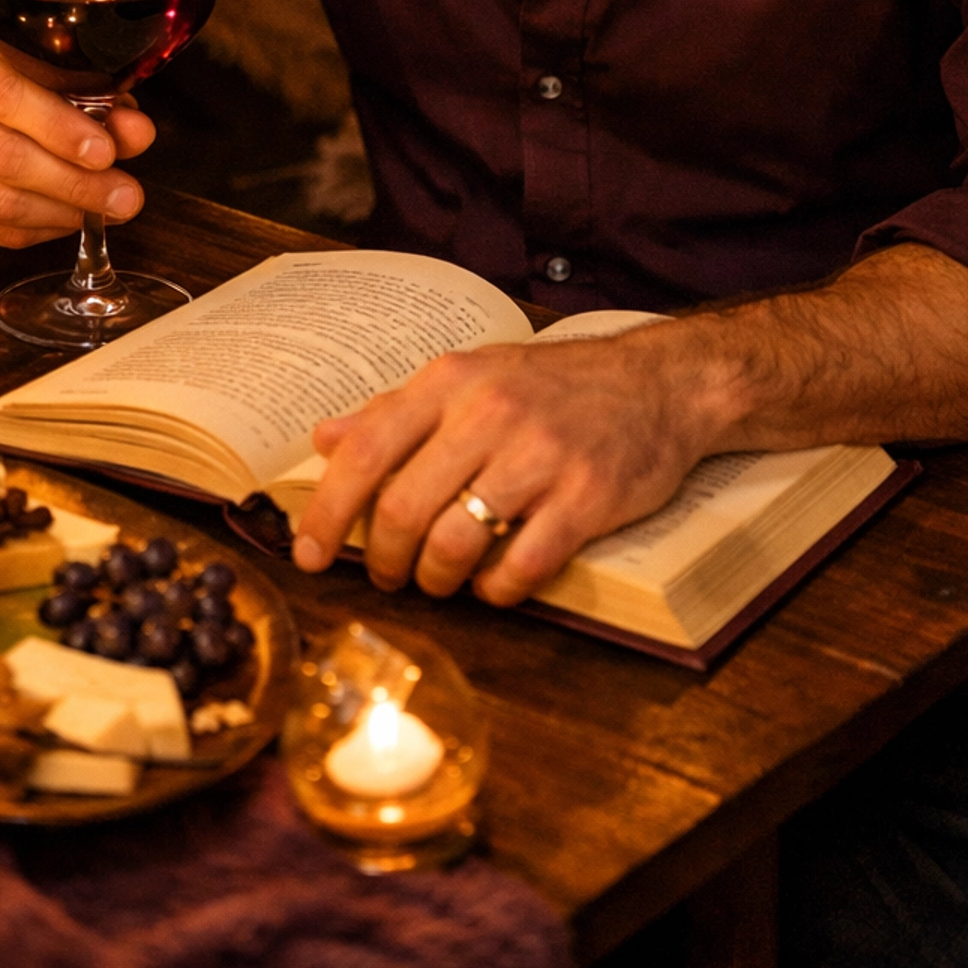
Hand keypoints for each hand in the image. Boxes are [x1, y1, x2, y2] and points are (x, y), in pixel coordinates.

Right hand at [0, 19, 155, 247]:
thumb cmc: (20, 77)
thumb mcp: (61, 74)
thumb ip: (101, 101)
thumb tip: (139, 134)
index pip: (7, 96)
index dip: (60, 130)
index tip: (106, 154)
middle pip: (2, 155)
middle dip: (73, 182)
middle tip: (125, 197)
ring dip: (61, 212)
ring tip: (107, 212)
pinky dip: (36, 230)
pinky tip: (68, 219)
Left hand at [291, 326, 711, 605]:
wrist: (658, 382)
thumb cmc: (553, 385)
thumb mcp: (472, 376)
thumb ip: (397, 409)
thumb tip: (325, 438)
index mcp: (453, 380)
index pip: (367, 449)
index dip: (329, 510)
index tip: (308, 554)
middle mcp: (491, 413)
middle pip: (405, 508)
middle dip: (385, 559)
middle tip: (389, 575)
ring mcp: (541, 456)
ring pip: (456, 544)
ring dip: (436, 579)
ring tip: (440, 580)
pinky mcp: (587, 498)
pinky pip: (520, 568)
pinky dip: (495, 591)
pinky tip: (495, 584)